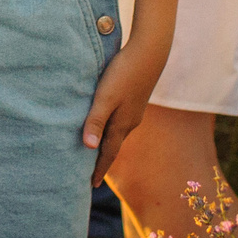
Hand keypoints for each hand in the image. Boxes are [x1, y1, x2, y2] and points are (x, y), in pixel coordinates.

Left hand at [81, 33, 166, 185]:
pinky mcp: (134, 99)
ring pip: (116, 132)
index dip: (99, 169)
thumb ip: (96, 120)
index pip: (108, 153)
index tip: (91, 185)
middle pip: (113, 145)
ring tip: (95, 151)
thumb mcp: (105, 97)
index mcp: (122, 124)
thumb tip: (88, 147)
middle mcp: (129, 121)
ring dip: (106, 143)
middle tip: (90, 173)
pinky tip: (106, 123)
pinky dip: (110, 128)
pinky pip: (120, 120)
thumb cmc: (124, 74)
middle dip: (102, 159)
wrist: (149, 53)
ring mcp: (133, 110)